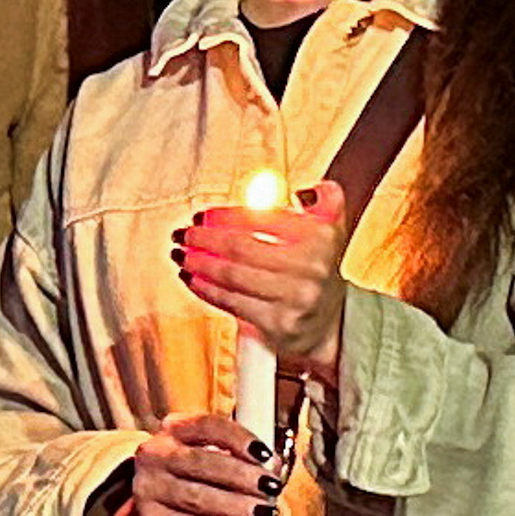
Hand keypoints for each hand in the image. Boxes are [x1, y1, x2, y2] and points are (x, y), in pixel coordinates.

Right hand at [108, 411, 270, 515]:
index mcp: (174, 430)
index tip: (264, 454)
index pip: (206, 425)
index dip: (237, 438)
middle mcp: (156, 454)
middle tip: (271, 487)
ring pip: (197, 497)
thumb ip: (239, 457)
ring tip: (265, 512)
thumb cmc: (193, 478)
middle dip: (241, 476)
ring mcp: (149, 487)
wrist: (155, 512)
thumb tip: (272, 466)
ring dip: (236, 506)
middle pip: (201, 462)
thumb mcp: (211, 458)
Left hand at [174, 198, 349, 370]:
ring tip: (182, 254)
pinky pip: (232, 302)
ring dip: (200, 263)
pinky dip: (206, 289)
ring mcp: (294, 298)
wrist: (332, 324)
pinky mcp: (277, 324)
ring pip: (232, 276)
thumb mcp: (331, 232)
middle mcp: (310, 269)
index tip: (204, 215)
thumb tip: (309, 190)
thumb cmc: (317, 271)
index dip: (226, 215)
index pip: (262, 219)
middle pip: (241, 247)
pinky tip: (192, 278)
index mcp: (320, 238)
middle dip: (205, 238)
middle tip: (185, 233)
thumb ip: (326, 202)